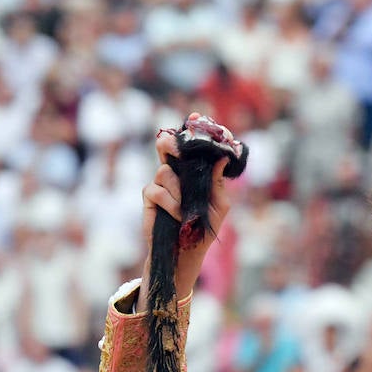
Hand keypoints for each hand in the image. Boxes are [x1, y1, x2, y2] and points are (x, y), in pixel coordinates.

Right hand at [137, 130, 231, 310]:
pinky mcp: (150, 198)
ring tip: (185, 210)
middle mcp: (176, 175)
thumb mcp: (218, 206)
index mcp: (194, 173)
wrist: (186, 253)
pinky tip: (175, 214)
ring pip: (165, 170)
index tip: (195, 118)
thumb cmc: (204, 230)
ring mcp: (161, 185)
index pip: (190, 149)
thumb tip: (221, 159)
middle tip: (171, 142)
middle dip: (169, 142)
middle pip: (168, 148)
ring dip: (178, 191)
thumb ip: (218, 183)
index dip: (191, 133)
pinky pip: (155, 189)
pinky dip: (168, 202)